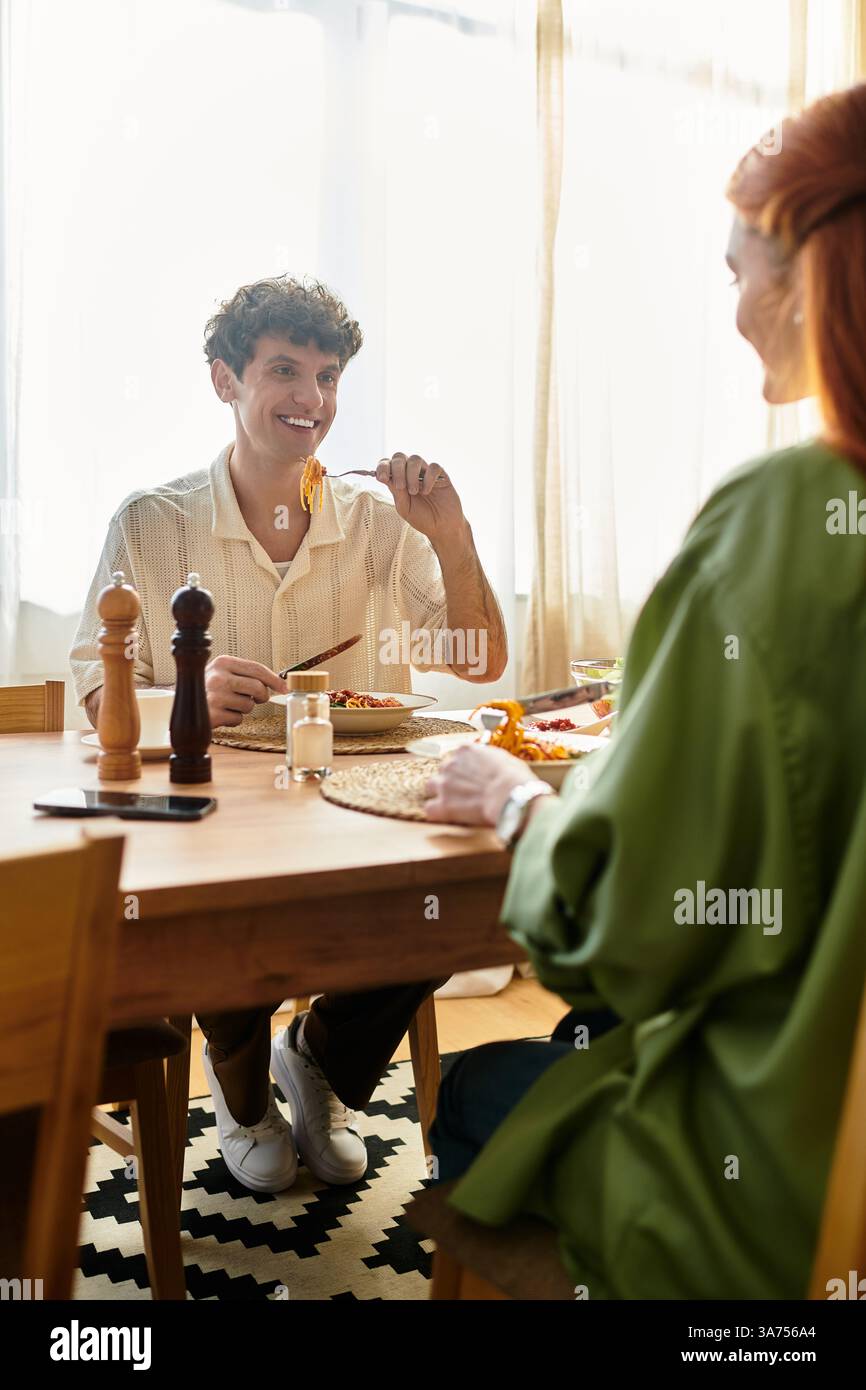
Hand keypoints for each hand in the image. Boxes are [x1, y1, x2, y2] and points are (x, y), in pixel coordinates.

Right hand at [205, 655, 287, 727]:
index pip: (257, 668)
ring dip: (242, 709)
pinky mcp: (213, 714)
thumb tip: (279, 684)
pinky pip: (237, 719)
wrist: (182, 705)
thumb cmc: (208, 690)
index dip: (274, 679)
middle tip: (253, 699)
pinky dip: (232, 720)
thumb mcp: (224, 674)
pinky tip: (220, 714)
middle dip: (260, 697)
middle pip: (258, 688)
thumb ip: (247, 675)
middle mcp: (218, 676)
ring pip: (249, 706)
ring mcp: (214, 695)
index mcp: (222, 662)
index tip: (284, 688)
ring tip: (227, 705)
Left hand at [375, 453, 466, 546]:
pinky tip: (427, 491)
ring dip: (411, 474)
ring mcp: (426, 473)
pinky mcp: (441, 475)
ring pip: (415, 459)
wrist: (442, 527)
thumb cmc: (422, 518)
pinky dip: (428, 477)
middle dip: (397, 469)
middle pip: (399, 457)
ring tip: (414, 491)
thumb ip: (396, 492)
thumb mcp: (405, 508)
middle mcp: (411, 473)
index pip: (387, 464)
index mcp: (399, 480)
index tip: (382, 478)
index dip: (382, 467)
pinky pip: (433, 466)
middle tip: (400, 486)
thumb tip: (385, 477)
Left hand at [424, 743, 538, 825]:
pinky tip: (448, 816)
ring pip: (430, 786)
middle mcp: (450, 763)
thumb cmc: (515, 777)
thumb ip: (489, 758)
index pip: (457, 756)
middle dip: (451, 779)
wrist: (510, 795)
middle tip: (465, 791)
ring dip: (439, 794)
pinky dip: (438, 813)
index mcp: (465, 750)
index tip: (472, 776)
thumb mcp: (504, 758)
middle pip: (442, 770)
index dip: (464, 768)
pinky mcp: (443, 805)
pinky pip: (430, 809)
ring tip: (454, 803)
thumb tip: (491, 762)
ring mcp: (444, 784)